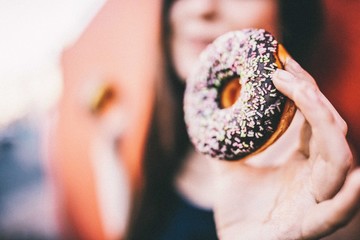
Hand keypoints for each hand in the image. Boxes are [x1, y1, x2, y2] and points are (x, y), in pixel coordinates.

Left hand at [211, 54, 359, 239]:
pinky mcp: (306, 227)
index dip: (303, 91)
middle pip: (329, 130)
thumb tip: (207, 116)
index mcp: (303, 164)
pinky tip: (356, 180)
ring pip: (338, 161)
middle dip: (311, 97)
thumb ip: (223, 144)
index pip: (314, 120)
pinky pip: (333, 214)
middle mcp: (315, 177)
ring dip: (327, 124)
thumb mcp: (228, 170)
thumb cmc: (239, 214)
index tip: (280, 64)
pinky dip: (348, 200)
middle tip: (284, 70)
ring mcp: (315, 200)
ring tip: (303, 91)